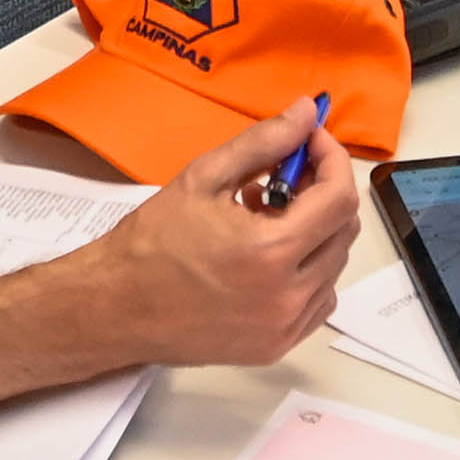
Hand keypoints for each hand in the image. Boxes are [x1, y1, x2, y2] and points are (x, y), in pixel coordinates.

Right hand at [82, 98, 360, 365]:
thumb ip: (263, 142)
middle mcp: (287, 295)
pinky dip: (307, 271)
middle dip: (323, 192)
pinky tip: (269, 256)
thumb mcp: (204, 178)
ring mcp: (284, 326)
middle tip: (287, 173)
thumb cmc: (152, 243)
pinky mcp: (276, 346)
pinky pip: (318, 300)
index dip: (333, 160)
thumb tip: (306, 113)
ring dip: (314, 231)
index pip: (339, 198)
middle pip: (343, 231)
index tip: (312, 142)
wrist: (116, 307)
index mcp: (271, 252)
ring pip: (333, 264)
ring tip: (266, 216)